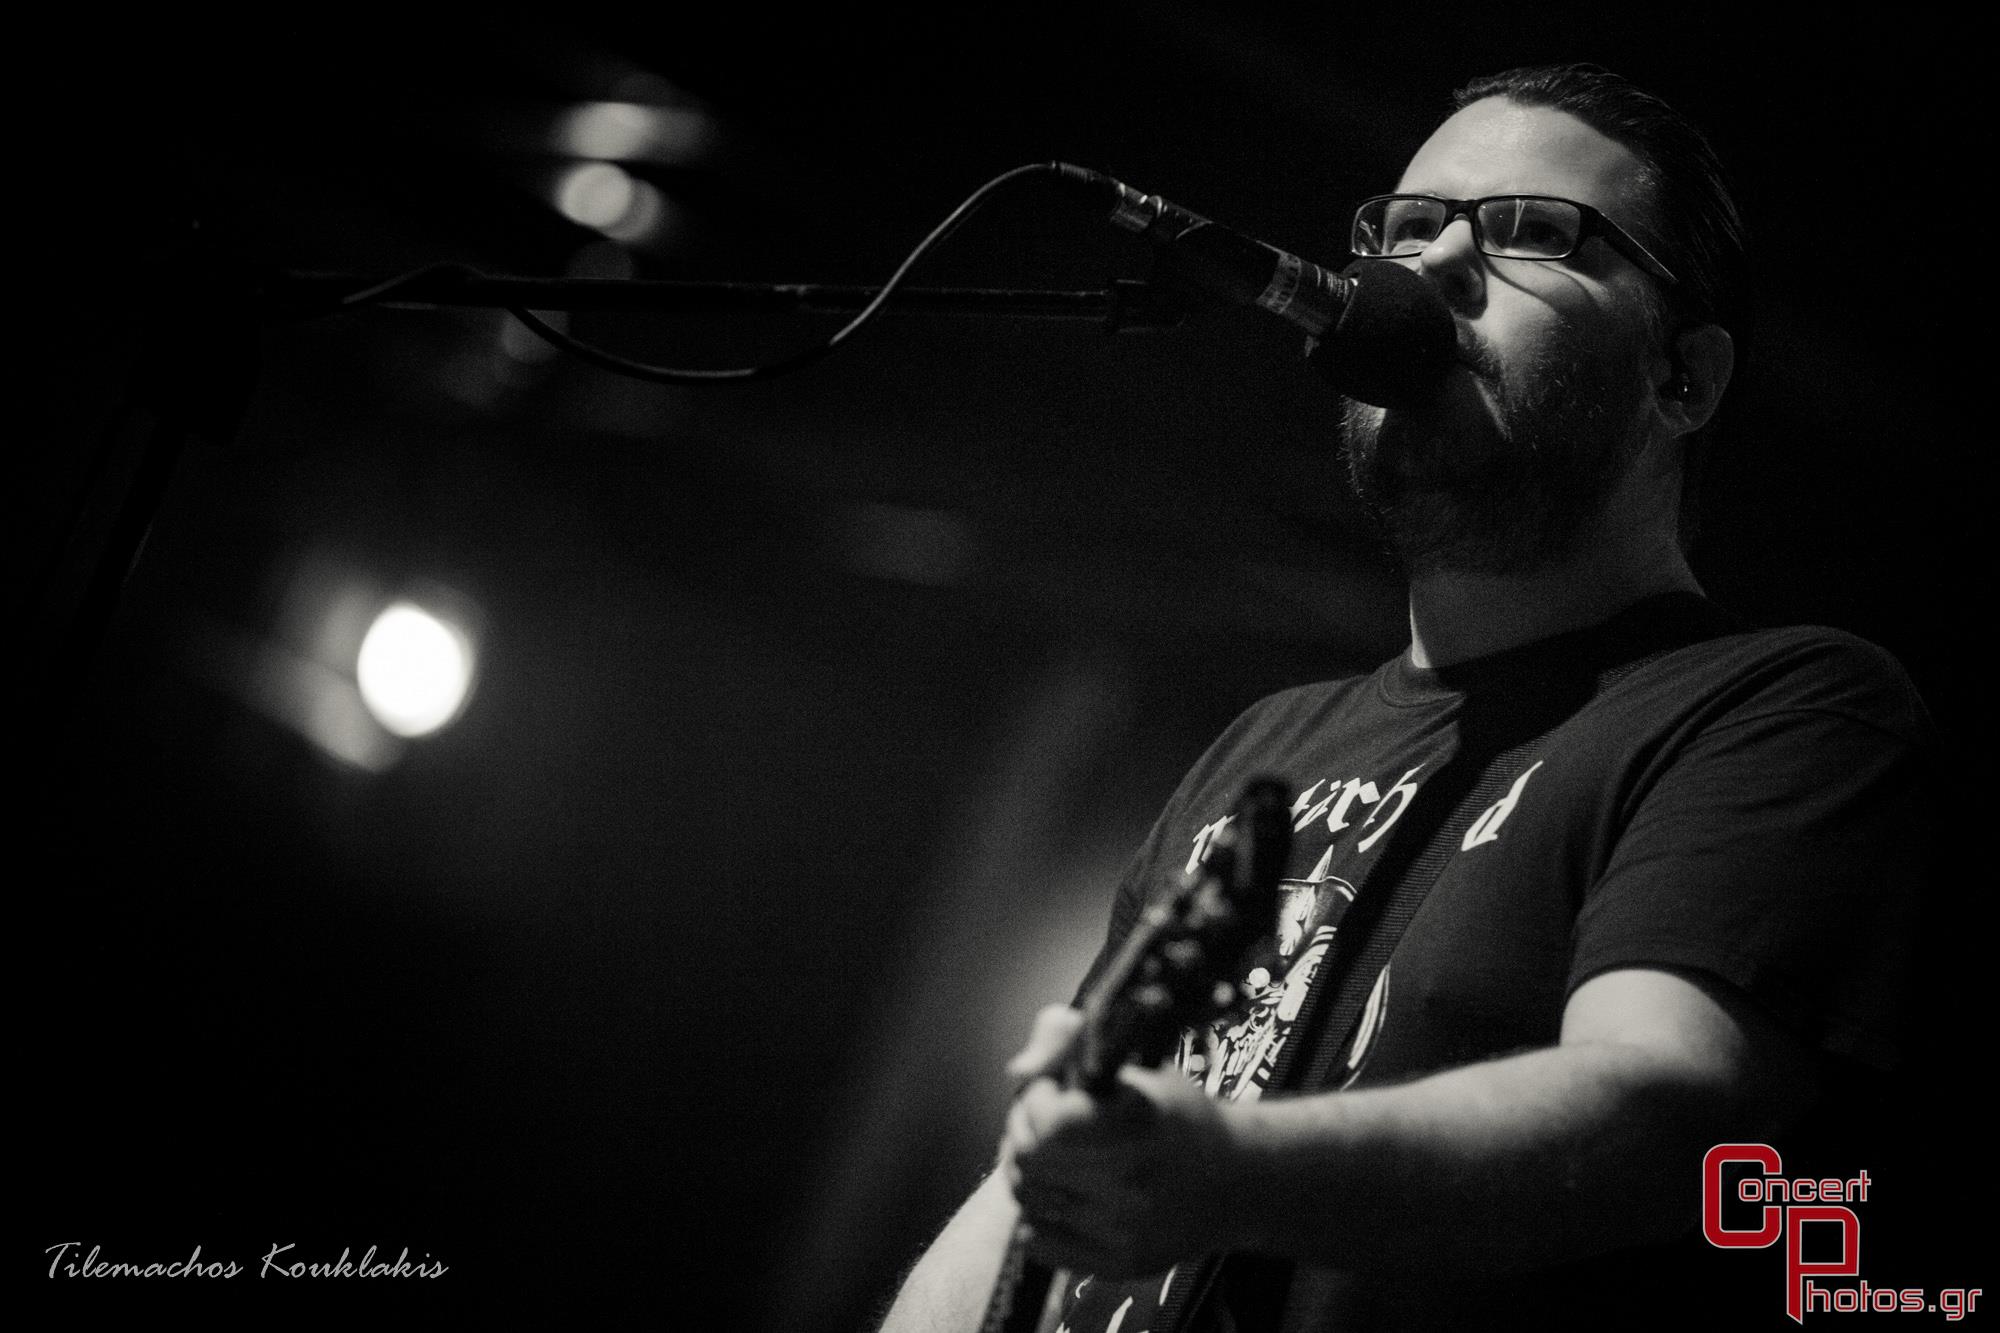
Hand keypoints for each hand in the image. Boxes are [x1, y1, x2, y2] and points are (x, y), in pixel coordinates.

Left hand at [999, 1005, 1246, 1276]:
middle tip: (1046, 1122)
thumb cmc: (1180, 1117)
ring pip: (1026, 1198)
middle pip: (1028, 1158)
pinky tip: (1062, 1193)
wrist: (1238, 1183)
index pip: (1048, 1120)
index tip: (1052, 1090)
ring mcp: (1124, 1231)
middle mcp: (1132, 1184)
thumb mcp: (1139, 1068)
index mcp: (1139, 1125)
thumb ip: (1072, 1047)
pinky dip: (1036, 1213)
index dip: (1036, 1098)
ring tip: (1055, 1156)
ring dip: (1028, 1170)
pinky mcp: (1117, 1265)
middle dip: (1024, 1130)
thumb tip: (1017, 1070)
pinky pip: (1036, 1241)